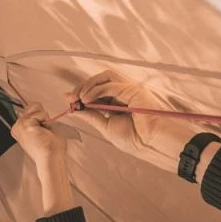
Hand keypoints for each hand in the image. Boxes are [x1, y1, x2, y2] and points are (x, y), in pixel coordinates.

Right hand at [10, 102, 74, 215]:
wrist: (51, 159)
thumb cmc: (51, 149)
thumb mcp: (44, 129)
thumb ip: (40, 120)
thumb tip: (39, 108)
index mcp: (19, 130)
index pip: (30, 111)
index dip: (41, 117)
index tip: (42, 131)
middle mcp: (16, 127)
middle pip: (32, 106)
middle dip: (42, 117)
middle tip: (44, 133)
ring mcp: (19, 125)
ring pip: (36, 107)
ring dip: (44, 119)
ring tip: (44, 133)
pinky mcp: (24, 124)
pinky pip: (40, 112)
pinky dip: (45, 120)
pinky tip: (43, 132)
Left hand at [69, 70, 195, 171]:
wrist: (151, 144)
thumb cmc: (134, 139)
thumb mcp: (105, 126)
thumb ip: (90, 114)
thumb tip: (73, 105)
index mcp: (118, 101)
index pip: (97, 90)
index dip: (82, 92)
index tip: (69, 100)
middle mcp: (124, 93)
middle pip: (100, 80)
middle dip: (83, 87)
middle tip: (71, 98)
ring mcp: (129, 89)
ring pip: (105, 77)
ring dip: (88, 85)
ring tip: (78, 98)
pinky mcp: (133, 89)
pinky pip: (110, 84)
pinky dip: (96, 90)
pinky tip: (86, 99)